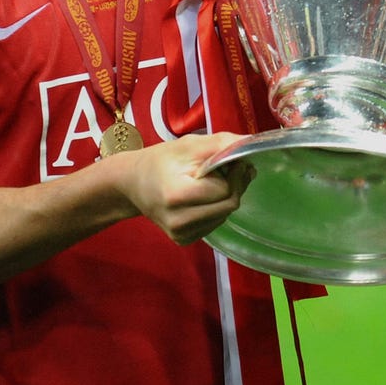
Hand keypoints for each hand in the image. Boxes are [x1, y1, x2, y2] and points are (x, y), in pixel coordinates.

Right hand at [117, 132, 253, 244]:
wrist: (133, 183)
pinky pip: (215, 224)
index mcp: (176, 196)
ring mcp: (180, 234)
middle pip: (228, 205)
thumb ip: (221, 144)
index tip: (230, 161)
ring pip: (224, 215)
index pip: (224, 190)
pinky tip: (203, 197)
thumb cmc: (161, 160)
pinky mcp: (183, 240)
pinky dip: (216, 208)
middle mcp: (178, 221)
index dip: (233, 173)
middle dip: (234, 185)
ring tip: (209, 182)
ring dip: (225, 197)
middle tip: (226, 169)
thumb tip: (251, 148)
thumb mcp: (189, 145)